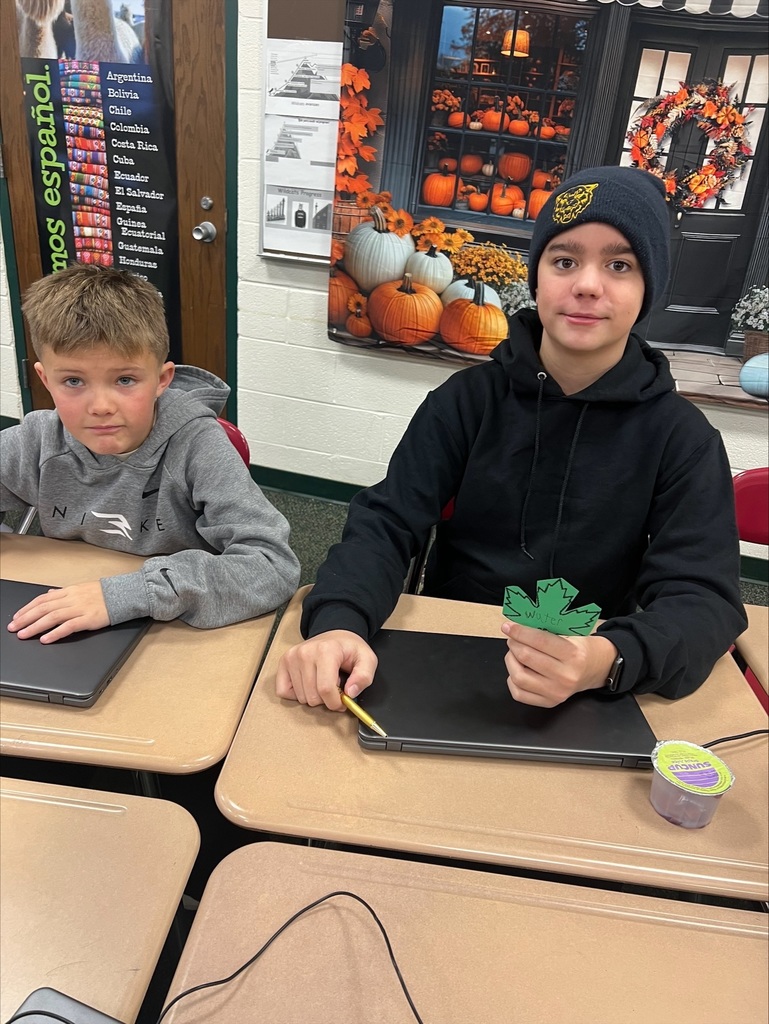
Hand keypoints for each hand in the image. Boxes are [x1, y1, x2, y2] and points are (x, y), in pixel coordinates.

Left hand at [8, 580, 109, 643]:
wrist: (124, 595)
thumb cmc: (104, 594)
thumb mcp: (81, 589)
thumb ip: (64, 593)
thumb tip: (50, 594)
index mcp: (69, 591)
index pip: (42, 599)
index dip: (27, 608)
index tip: (16, 617)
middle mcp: (72, 599)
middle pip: (44, 608)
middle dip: (26, 618)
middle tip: (14, 628)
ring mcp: (80, 608)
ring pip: (52, 617)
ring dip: (36, 626)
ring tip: (24, 635)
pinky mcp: (89, 619)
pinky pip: (69, 627)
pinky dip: (55, 633)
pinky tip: (46, 639)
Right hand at [276, 630, 377, 710]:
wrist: (335, 635)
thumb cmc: (349, 649)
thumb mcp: (367, 659)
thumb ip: (364, 677)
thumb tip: (350, 693)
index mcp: (326, 651)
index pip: (325, 689)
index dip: (336, 702)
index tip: (342, 701)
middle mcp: (305, 653)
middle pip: (312, 697)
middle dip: (326, 699)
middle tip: (334, 687)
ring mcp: (291, 657)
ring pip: (300, 697)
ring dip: (313, 696)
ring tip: (322, 682)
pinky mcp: (283, 662)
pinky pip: (283, 691)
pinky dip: (296, 694)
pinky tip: (308, 684)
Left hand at [501, 621, 616, 706]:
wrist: (593, 669)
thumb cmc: (579, 649)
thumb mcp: (570, 634)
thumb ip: (546, 631)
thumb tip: (517, 627)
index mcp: (573, 655)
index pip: (539, 641)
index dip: (520, 632)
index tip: (508, 626)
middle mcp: (565, 676)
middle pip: (526, 657)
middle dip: (514, 644)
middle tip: (512, 638)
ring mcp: (557, 692)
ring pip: (519, 677)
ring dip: (510, 661)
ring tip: (514, 653)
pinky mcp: (549, 702)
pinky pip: (519, 693)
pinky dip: (512, 679)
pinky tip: (518, 669)